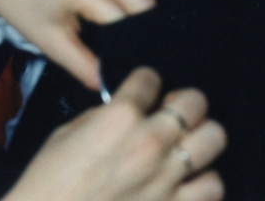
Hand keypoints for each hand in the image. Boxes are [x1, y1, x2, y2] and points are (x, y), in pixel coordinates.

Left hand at [0, 0, 158, 87]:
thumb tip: (116, 87)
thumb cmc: (28, 12)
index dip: (132, 46)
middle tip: (133, 47)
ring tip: (130, 27)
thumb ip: (86, 68)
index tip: (131, 62)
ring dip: (145, 8)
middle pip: (146, 2)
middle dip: (145, 27)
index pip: (128, 22)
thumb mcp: (53, 45)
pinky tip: (126, 6)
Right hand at [3, 68, 226, 200]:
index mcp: (119, 116)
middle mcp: (150, 141)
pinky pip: (214, 186)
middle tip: (170, 114)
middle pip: (195, 101)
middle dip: (182, 102)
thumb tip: (129, 111)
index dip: (143, 83)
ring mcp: (167, 178)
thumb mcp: (70, 132)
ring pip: (215, 138)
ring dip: (199, 139)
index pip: (151, 77)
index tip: (139, 94)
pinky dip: (203, 181)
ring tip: (182, 146)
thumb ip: (107, 116)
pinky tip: (186, 182)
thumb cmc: (50, 178)